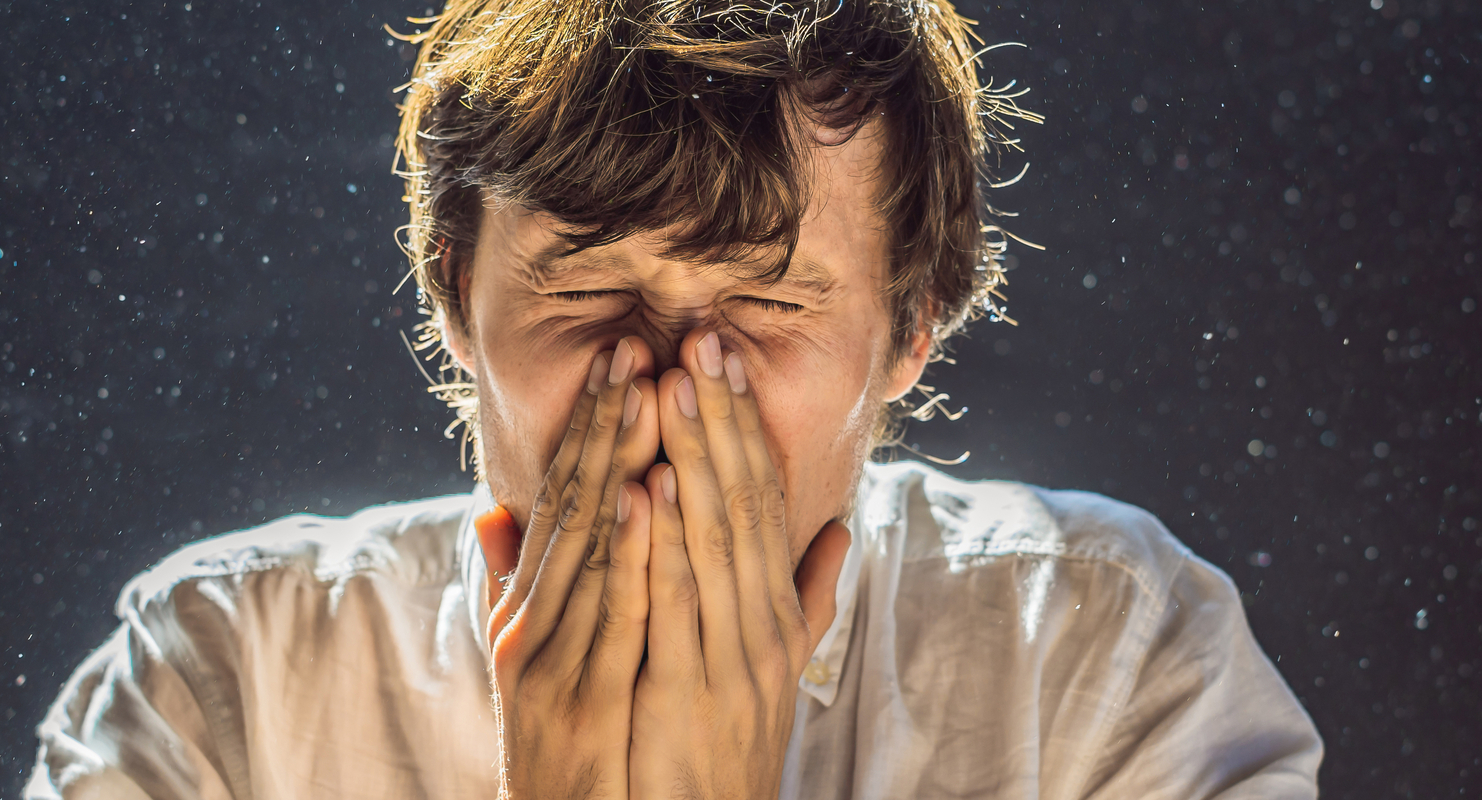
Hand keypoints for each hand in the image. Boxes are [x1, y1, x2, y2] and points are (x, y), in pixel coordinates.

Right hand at [479, 338, 659, 798]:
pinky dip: (632, 551)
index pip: (563, 499)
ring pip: (589, 545)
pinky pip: (612, 614)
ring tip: (648, 393)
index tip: (628, 357)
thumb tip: (490, 511)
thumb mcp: (530, 660)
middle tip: (637, 345)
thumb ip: (512, 585)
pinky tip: (652, 497)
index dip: (593, 426)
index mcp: (528, 609)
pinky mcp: (573, 700)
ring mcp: (547, 660)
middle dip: (606, 422)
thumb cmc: (557, 752)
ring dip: (619, 463)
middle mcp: (528, 624)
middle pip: (572, 506)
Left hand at [633, 329, 853, 799]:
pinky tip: (644, 488)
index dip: (746, 426)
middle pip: (745, 502)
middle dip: (721, 417)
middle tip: (701, 338)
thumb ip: (807, 600)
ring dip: (693, 456)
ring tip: (671, 386)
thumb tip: (837, 533)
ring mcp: (731, 657)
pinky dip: (660, 544)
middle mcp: (764, 626)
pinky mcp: (688, 690)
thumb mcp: (780, 671)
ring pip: (715, 541)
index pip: (765, 499)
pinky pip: (674, 605)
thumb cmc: (729, 752)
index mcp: (777, 613)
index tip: (724, 356)